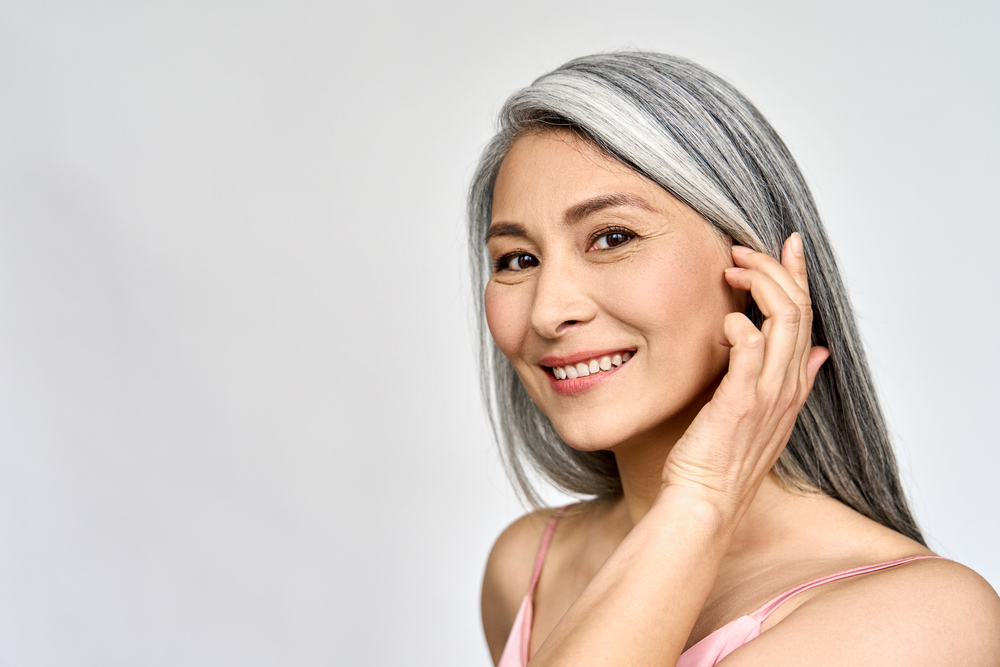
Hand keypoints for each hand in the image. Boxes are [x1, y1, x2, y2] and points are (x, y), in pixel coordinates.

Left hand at [660, 233, 829, 522]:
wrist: (706, 502)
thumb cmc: (722, 458)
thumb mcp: (767, 416)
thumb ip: (793, 380)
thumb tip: (819, 353)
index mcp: (792, 385)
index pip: (806, 316)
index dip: (799, 276)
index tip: (788, 244)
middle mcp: (786, 385)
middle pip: (799, 310)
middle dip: (775, 269)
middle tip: (741, 251)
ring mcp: (767, 393)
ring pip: (784, 320)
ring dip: (759, 285)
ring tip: (731, 269)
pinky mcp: (740, 401)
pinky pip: (750, 350)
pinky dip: (740, 325)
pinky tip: (725, 317)